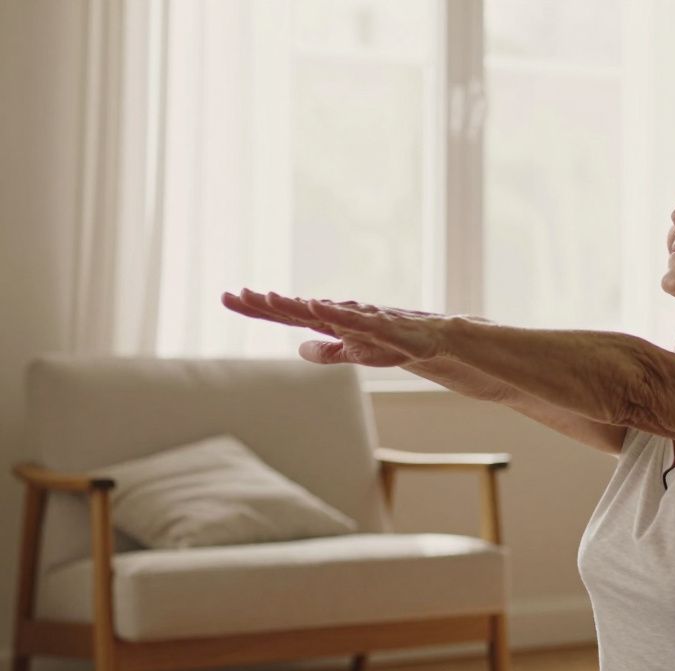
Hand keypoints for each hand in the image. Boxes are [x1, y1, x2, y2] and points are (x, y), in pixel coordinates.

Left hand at [220, 289, 445, 365]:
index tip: (228, 297)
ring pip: (317, 310)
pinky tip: (313, 306)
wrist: (428, 338)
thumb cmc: (392, 343)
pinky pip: (350, 318)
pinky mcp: (375, 324)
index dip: (256, 307)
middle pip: (293, 308)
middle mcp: (336, 314)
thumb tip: (299, 349)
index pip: (285, 313)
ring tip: (264, 297)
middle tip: (229, 295)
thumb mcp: (352, 353)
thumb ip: (326, 351)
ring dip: (291, 304)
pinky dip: (331, 311)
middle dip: (261, 303)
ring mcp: (354, 318)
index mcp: (327, 321)